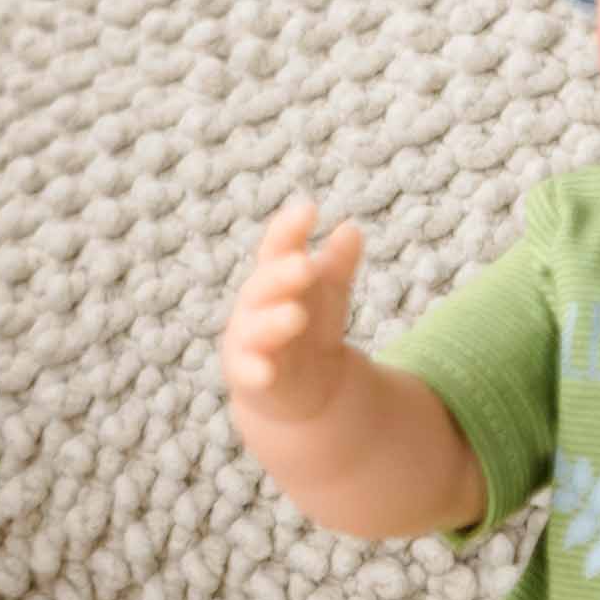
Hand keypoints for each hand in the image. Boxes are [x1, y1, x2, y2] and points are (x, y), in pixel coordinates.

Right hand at [220, 196, 367, 421]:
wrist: (302, 389)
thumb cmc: (311, 329)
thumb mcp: (328, 294)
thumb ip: (338, 263)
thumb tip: (351, 227)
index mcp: (274, 278)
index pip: (277, 248)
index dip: (289, 230)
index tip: (309, 210)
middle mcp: (256, 306)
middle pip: (264, 286)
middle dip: (281, 276)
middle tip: (304, 265)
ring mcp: (250, 341)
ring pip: (256, 328)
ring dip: (273, 322)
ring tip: (296, 315)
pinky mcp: (250, 376)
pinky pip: (248, 372)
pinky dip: (255, 371)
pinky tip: (267, 372)